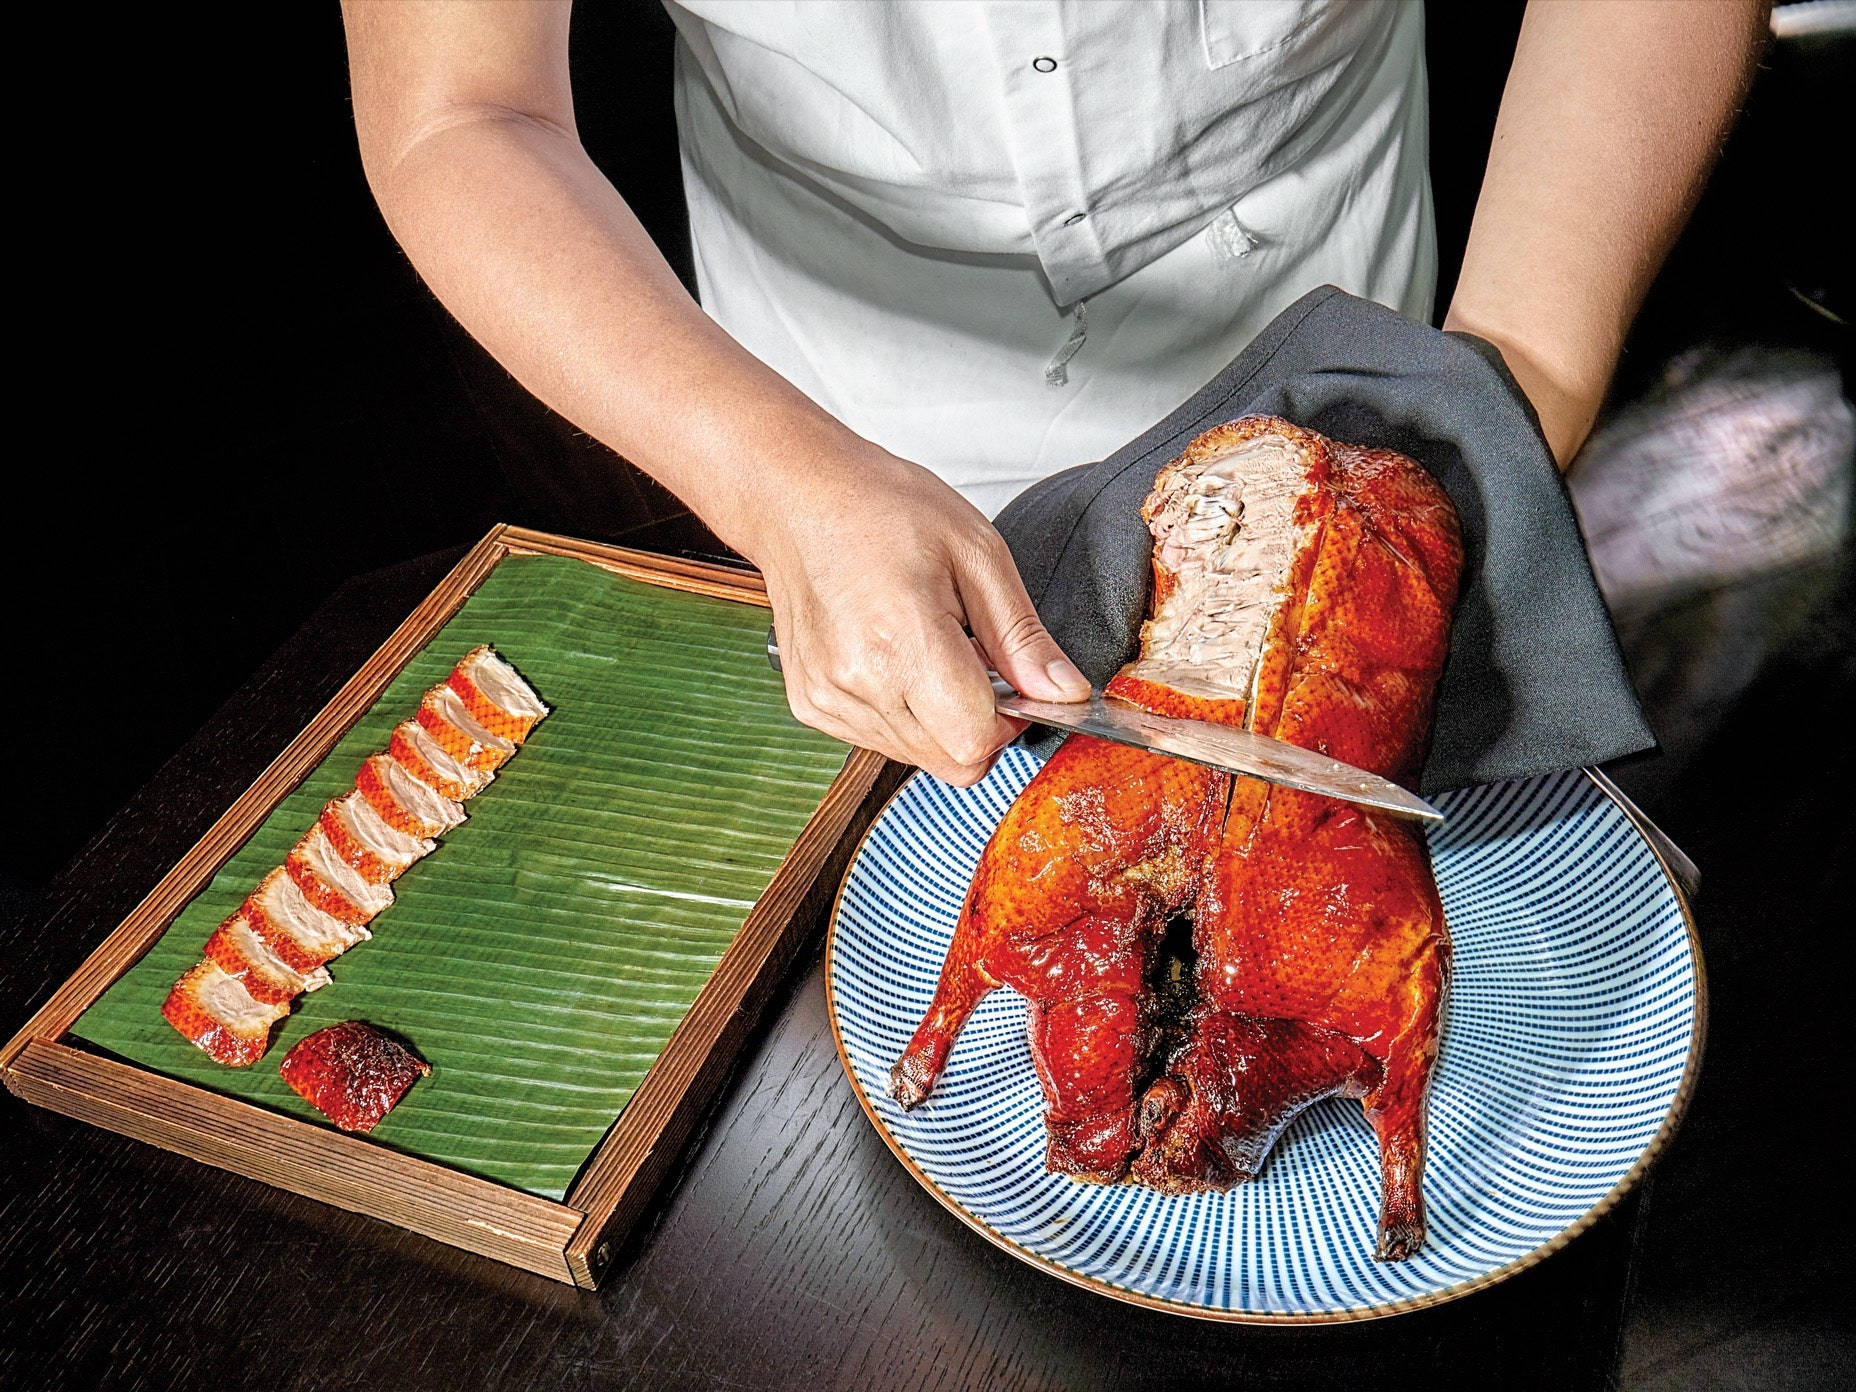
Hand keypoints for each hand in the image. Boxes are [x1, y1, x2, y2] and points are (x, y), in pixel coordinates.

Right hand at [744, 445, 1089, 784]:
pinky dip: (902, 713)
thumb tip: (1065, 693)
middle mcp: (856, 680)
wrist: (801, 498)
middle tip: (974, 662)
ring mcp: (827, 697)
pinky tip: (893, 660)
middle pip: (951, 760)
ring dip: (940, 720)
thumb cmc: (885, 508)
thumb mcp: (978, 554)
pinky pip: (879, 740)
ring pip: (917, 756)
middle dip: (979, 724)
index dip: (1010, 721)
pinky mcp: (810, 703)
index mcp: (902, 639)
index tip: (1012, 683)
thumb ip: (1023, 637)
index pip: (976, 740)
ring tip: (927, 650)